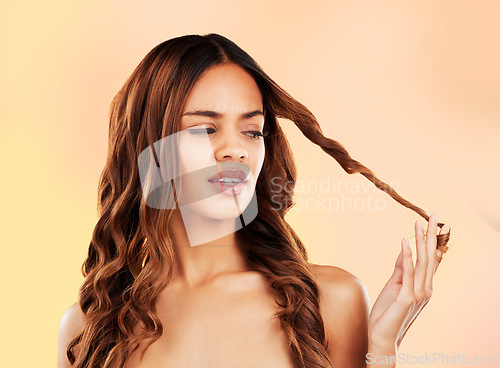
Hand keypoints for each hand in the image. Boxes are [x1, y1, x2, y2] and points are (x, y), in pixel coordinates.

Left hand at [367, 213, 450, 351]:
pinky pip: (408, 273)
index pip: (432, 260)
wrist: (381, 336)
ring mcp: (418, 294)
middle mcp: (425, 289)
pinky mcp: (407, 298)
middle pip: (431, 257)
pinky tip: (405, 241)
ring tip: (418, 223)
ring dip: (420, 241)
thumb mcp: (394, 285)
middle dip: (432, 235)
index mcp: (424, 287)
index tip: (433, 223)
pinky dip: (407, 256)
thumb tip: (404, 248)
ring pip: (422, 262)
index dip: (433, 241)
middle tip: (434, 215)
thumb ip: (401, 268)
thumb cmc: (386, 313)